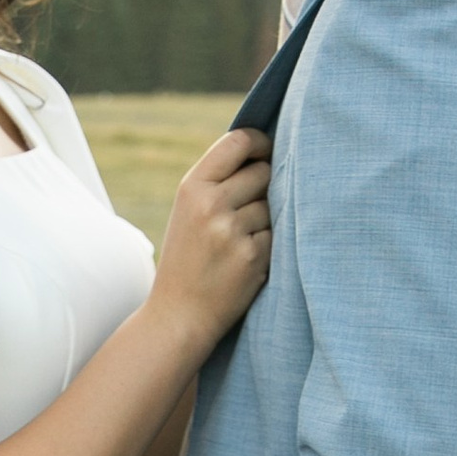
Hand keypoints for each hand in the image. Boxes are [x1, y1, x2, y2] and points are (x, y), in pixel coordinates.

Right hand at [150, 129, 270, 357]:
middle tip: (247, 210)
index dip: (260, 141)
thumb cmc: (188, 258)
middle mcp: (211, 204)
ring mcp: (232, 231)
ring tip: (238, 243)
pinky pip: (277, 235)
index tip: (267, 150)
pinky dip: (268, 246)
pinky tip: (245, 262)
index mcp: (192, 187)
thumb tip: (266, 152)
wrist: (179, 314)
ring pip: (273, 205)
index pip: (237, 141)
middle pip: (263, 172)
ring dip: (265, 221)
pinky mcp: (253, 256)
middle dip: (265, 186)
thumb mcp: (189, 211)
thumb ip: (219, 181)